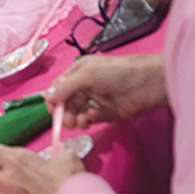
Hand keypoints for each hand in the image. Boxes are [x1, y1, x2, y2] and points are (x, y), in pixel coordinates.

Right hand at [45, 53, 166, 128]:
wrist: (146, 84)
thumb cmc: (116, 72)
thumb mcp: (85, 75)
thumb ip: (64, 88)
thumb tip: (48, 99)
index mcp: (77, 72)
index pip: (58, 88)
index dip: (54, 100)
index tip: (54, 111)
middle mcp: (84, 85)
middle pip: (65, 103)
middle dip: (64, 113)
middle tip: (69, 121)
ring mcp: (94, 100)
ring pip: (76, 113)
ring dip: (75, 119)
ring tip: (82, 121)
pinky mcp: (105, 113)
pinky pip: (89, 119)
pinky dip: (88, 120)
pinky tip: (94, 117)